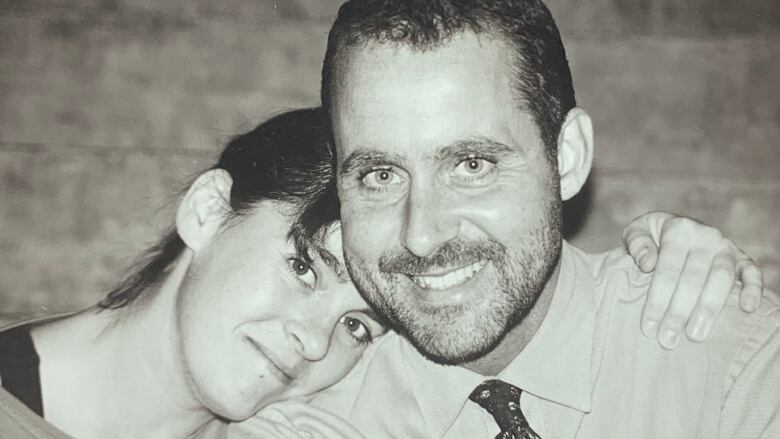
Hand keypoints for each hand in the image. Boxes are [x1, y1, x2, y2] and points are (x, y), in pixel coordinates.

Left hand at [621, 211, 762, 348]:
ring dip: (709, 309)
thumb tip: (647, 263)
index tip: (648, 327)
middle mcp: (705, 236)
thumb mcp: (635, 231)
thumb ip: (636, 243)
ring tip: (695, 335)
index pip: (668, 270)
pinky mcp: (741, 256)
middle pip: (693, 279)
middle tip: (667, 340)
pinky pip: (752, 272)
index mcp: (678, 230)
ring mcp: (725, 246)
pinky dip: (753, 289)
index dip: (657, 300)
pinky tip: (747, 309)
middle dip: (679, 312)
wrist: (672, 225)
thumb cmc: (650, 236)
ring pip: (721, 279)